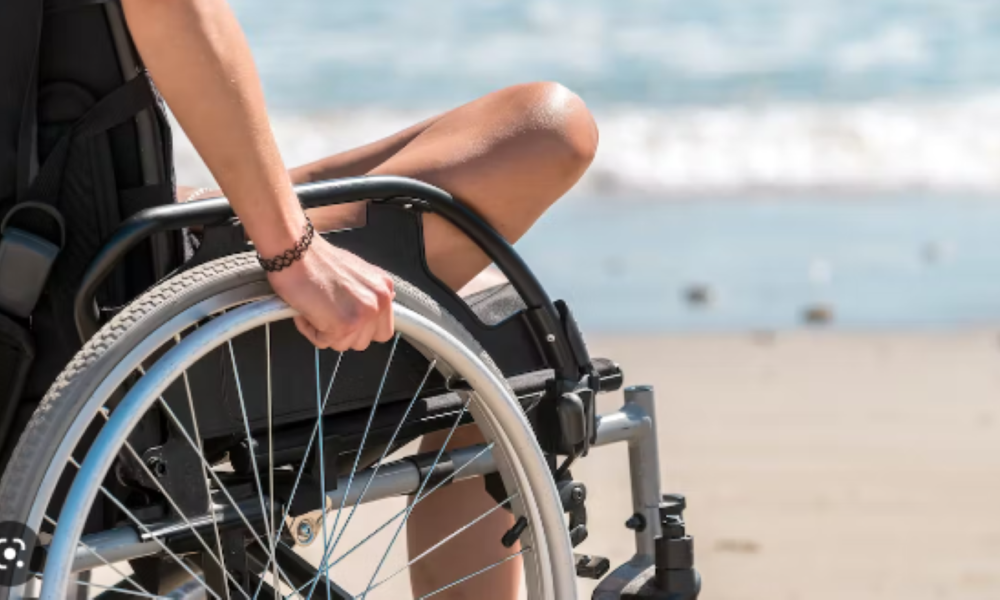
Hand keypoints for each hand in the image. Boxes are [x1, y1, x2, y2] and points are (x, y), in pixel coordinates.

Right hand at [267, 237, 394, 350]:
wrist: (295, 252)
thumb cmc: (316, 260)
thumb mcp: (356, 274)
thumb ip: (367, 295)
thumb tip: (369, 313)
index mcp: (384, 288)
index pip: (382, 329)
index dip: (360, 329)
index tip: (345, 321)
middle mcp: (379, 302)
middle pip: (364, 341)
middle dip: (343, 333)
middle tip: (326, 313)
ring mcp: (364, 314)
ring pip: (345, 344)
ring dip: (325, 332)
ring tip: (315, 308)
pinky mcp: (345, 325)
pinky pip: (324, 343)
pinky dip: (310, 330)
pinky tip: (306, 311)